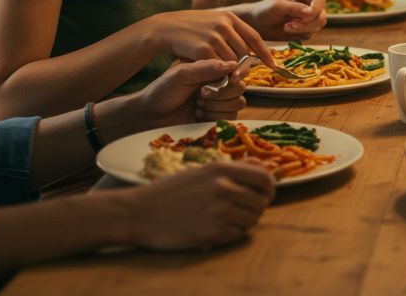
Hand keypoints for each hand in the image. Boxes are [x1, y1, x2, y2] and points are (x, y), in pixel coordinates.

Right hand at [121, 162, 274, 249]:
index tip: (263, 194)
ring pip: (252, 220)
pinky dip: (229, 235)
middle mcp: (223, 187)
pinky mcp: (212, 234)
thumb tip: (261, 169)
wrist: (137, 213)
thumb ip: (231, 171)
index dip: (268, 188)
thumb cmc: (168, 192)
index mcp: (221, 169)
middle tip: (241, 211)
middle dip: (255, 208)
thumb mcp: (199, 172)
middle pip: (261, 202)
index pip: (264, 178)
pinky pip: (237, 236)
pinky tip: (212, 229)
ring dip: (243, 222)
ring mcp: (219, 211)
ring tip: (223, 220)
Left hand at [138, 58, 247, 127]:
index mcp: (211, 70)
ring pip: (238, 103)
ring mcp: (218, 103)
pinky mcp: (216, 118)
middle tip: (201, 94)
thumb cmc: (162, 91)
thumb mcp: (181, 74)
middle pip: (240, 88)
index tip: (230, 80)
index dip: (236, 76)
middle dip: (221, 93)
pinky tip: (198, 115)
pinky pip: (230, 118)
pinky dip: (213, 116)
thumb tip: (233, 64)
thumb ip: (206, 68)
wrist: (150, 116)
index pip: (236, 70)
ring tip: (197, 105)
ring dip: (216, 106)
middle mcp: (217, 84)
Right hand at [141, 10, 276, 69]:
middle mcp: (224, 25)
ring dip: (231, 72)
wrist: (165, 27)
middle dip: (245, 66)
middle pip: (244, 52)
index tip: (273, 64)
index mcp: (229, 17)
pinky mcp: (203, 50)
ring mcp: (214, 37)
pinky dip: (218, 74)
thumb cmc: (191, 28)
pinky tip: (214, 77)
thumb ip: (231, 32)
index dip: (265, 52)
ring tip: (227, 78)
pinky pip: (218, 67)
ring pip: (232, 62)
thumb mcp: (214, 22)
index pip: (254, 37)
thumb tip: (250, 51)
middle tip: (243, 77)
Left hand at [241, 0, 326, 43]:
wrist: (257, 24)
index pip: (320, 0)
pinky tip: (287, 31)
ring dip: (303, 29)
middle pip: (322, 16)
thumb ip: (294, 8)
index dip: (315, 10)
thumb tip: (310, 12)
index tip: (304, 16)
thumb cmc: (265, 10)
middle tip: (289, 26)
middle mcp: (311, 3)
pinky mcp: (306, 28)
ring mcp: (310, 16)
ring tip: (286, 28)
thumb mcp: (278, 6)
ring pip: (318, 26)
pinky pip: (311, 34)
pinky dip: (300, 35)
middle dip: (307, 23)